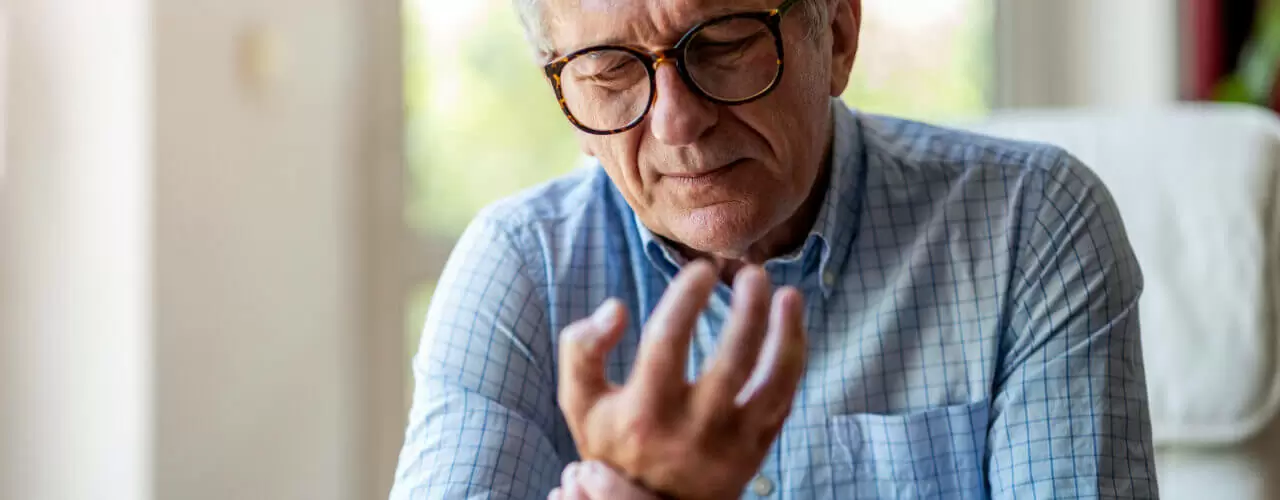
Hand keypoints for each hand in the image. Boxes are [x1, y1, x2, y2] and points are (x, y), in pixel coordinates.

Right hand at [557, 261, 807, 499]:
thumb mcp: (580, 403)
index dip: (686, 296)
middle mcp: (690, 430)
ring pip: (773, 382)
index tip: (700, 269)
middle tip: (752, 272)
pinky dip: (793, 360)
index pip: (667, 340)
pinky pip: (784, 400)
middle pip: (732, 358)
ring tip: (787, 295)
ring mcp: (730, 444)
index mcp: (643, 412)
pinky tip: (791, 327)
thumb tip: (615, 307)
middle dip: (749, 308)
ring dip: (786, 332)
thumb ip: (581, 350)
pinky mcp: (755, 451)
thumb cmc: (615, 445)